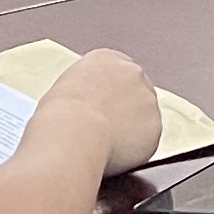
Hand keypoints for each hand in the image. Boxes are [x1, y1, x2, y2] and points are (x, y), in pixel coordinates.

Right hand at [45, 46, 162, 173]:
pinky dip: (134, 150)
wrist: (73, 133)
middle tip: (105, 131)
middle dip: (124, 111)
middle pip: (134, 93)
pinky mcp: (155, 126)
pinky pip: (146, 141)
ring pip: (143, 118)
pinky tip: (115, 154)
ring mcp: (147, 98)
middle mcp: (132, 72)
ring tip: (104, 144)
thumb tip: (84, 108)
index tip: (103, 110)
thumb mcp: (63, 90)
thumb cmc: (58, 115)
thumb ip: (83, 91)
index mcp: (106, 59)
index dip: (109, 95)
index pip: (115, 74)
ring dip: (130, 130)